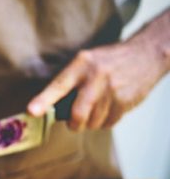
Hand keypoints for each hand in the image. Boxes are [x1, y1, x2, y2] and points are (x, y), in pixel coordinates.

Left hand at [28, 40, 167, 129]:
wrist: (146, 54)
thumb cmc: (108, 61)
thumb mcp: (86, 61)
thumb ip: (69, 80)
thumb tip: (50, 107)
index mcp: (81, 65)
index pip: (59, 85)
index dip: (44, 100)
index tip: (32, 111)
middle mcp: (96, 77)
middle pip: (78, 114)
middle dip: (73, 124)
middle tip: (74, 122)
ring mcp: (112, 90)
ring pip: (92, 122)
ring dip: (91, 123)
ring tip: (96, 109)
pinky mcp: (125, 101)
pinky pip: (108, 123)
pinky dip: (105, 122)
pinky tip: (109, 108)